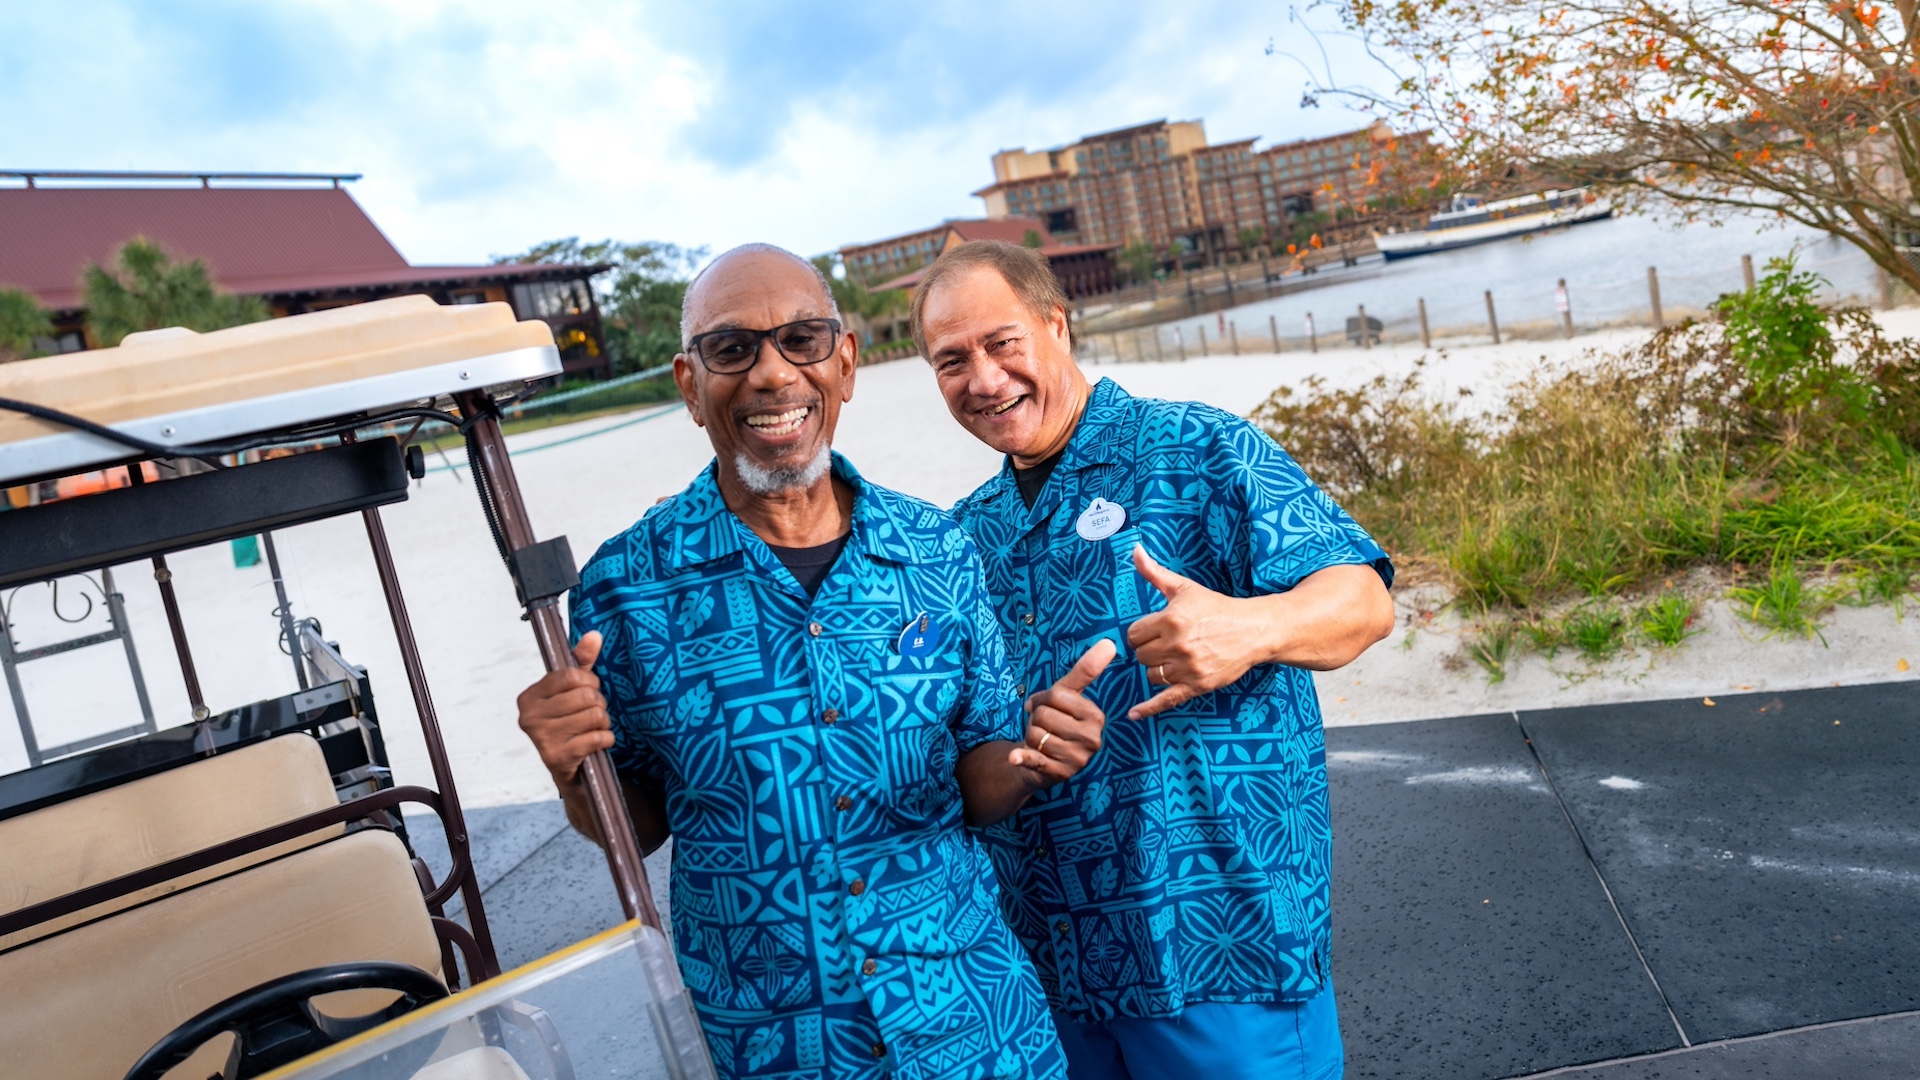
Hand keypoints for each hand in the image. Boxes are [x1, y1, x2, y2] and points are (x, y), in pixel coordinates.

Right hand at [516, 631, 615, 785]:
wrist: (568, 769)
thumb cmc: (569, 724)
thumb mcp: (572, 691)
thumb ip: (582, 662)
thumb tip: (594, 635)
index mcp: (529, 696)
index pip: (572, 676)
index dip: (590, 682)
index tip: (588, 691)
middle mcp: (530, 716)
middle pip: (586, 696)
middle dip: (599, 705)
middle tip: (592, 714)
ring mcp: (541, 738)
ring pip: (595, 716)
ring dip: (603, 723)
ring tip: (594, 728)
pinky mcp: (557, 757)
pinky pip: (598, 738)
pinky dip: (606, 739)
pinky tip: (597, 743)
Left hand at [1007, 638, 1116, 783]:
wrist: (1045, 760)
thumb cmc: (1057, 721)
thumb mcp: (1067, 696)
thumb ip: (1086, 670)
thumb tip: (1109, 643)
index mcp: (1096, 716)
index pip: (1057, 695)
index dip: (1043, 698)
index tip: (1046, 705)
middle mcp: (1092, 739)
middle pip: (1044, 714)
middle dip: (1036, 718)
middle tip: (1044, 726)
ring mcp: (1077, 759)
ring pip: (1035, 733)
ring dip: (1030, 735)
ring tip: (1041, 740)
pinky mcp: (1058, 774)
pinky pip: (1035, 759)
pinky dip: (1023, 758)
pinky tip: (1015, 756)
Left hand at [1125, 546, 1267, 719]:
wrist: (1254, 630)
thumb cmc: (1217, 608)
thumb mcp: (1185, 588)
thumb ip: (1155, 572)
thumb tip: (1134, 550)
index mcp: (1172, 619)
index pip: (1134, 634)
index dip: (1141, 633)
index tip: (1153, 630)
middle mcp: (1178, 645)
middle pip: (1140, 656)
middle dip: (1148, 650)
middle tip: (1164, 643)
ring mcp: (1188, 667)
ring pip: (1151, 675)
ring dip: (1156, 668)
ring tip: (1172, 658)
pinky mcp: (1198, 685)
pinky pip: (1166, 699)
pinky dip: (1148, 708)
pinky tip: (1133, 714)